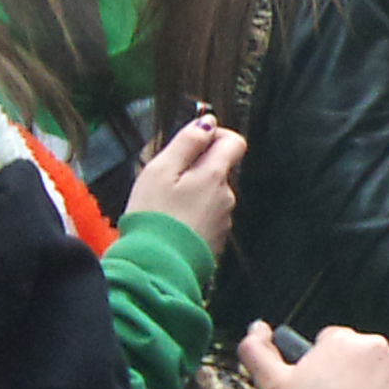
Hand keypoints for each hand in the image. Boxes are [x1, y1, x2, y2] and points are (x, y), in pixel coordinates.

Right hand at [124, 112, 245, 256]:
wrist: (156, 267)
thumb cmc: (154, 216)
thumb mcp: (161, 171)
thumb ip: (187, 142)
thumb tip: (208, 121)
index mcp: (215, 176)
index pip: (235, 142)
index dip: (215, 136)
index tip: (191, 143)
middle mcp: (227, 196)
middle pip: (219, 169)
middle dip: (195, 169)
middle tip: (165, 180)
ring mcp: (223, 220)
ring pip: (210, 194)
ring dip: (191, 193)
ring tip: (163, 206)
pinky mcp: (215, 240)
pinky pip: (205, 216)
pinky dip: (191, 214)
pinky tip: (170, 223)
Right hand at [240, 321, 388, 388]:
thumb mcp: (271, 382)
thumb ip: (256, 349)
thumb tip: (257, 327)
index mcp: (342, 339)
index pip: (335, 342)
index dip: (326, 365)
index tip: (322, 386)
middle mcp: (375, 345)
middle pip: (364, 357)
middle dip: (354, 375)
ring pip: (387, 373)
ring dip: (377, 388)